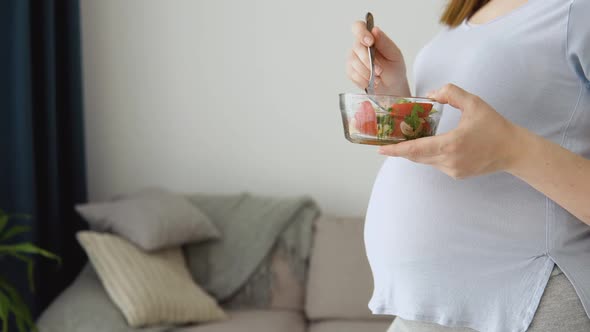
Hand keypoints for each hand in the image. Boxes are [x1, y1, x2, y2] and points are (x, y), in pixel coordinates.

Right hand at [346, 21, 410, 95]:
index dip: (361, 33)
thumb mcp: (394, 54)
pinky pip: (353, 74)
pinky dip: (364, 80)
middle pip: (356, 47)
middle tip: (380, 71)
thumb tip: (375, 30)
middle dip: (368, 61)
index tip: (370, 42)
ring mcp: (353, 58)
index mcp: (370, 37)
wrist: (391, 86)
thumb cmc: (394, 67)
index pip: (358, 27)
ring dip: (367, 73)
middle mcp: (359, 46)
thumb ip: (384, 42)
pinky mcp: (350, 70)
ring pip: (354, 62)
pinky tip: (371, 82)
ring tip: (378, 79)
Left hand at [378, 84, 523, 178]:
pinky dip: (428, 154)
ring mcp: (452, 170)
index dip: (396, 150)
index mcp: (451, 145)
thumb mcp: (474, 103)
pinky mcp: (456, 174)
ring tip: (405, 139)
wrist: (514, 150)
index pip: (416, 150)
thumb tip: (429, 94)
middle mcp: (449, 161)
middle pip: (416, 156)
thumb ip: (450, 93)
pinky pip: (435, 163)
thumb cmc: (494, 125)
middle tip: (386, 140)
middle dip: (400, 148)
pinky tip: (428, 143)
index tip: (380, 149)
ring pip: (425, 160)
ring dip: (415, 150)